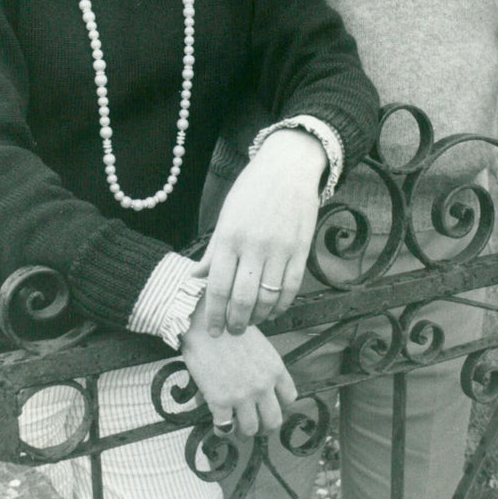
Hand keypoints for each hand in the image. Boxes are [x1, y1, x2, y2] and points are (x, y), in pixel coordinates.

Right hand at [180, 299, 296, 437]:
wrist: (203, 324)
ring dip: (244, 431)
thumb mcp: (256, 344)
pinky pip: (225, 428)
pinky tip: (219, 424)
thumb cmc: (227, 327)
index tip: (269, 404)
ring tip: (236, 428)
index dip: (279, 405)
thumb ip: (260, 367)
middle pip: (274, 421)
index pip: (290, 398)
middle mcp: (263, 385)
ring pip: (251, 430)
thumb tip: (251, 386)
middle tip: (255, 424)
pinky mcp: (221, 402)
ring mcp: (243, 396)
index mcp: (275, 368)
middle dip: (265, 426)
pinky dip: (222, 430)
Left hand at [202, 129, 324, 336]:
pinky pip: (292, 288)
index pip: (218, 287)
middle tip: (232, 331)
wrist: (289, 167)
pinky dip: (282, 305)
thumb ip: (213, 250)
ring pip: (268, 297)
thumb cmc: (253, 189)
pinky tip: (274, 310)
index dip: (214, 315)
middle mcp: (254, 246)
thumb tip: (195, 277)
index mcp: (229, 237)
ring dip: (258, 316)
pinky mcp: (301, 250)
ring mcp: (280, 249)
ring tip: (251, 321)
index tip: (212, 331)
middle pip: (243, 298)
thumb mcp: (226, 215)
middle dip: (235, 322)